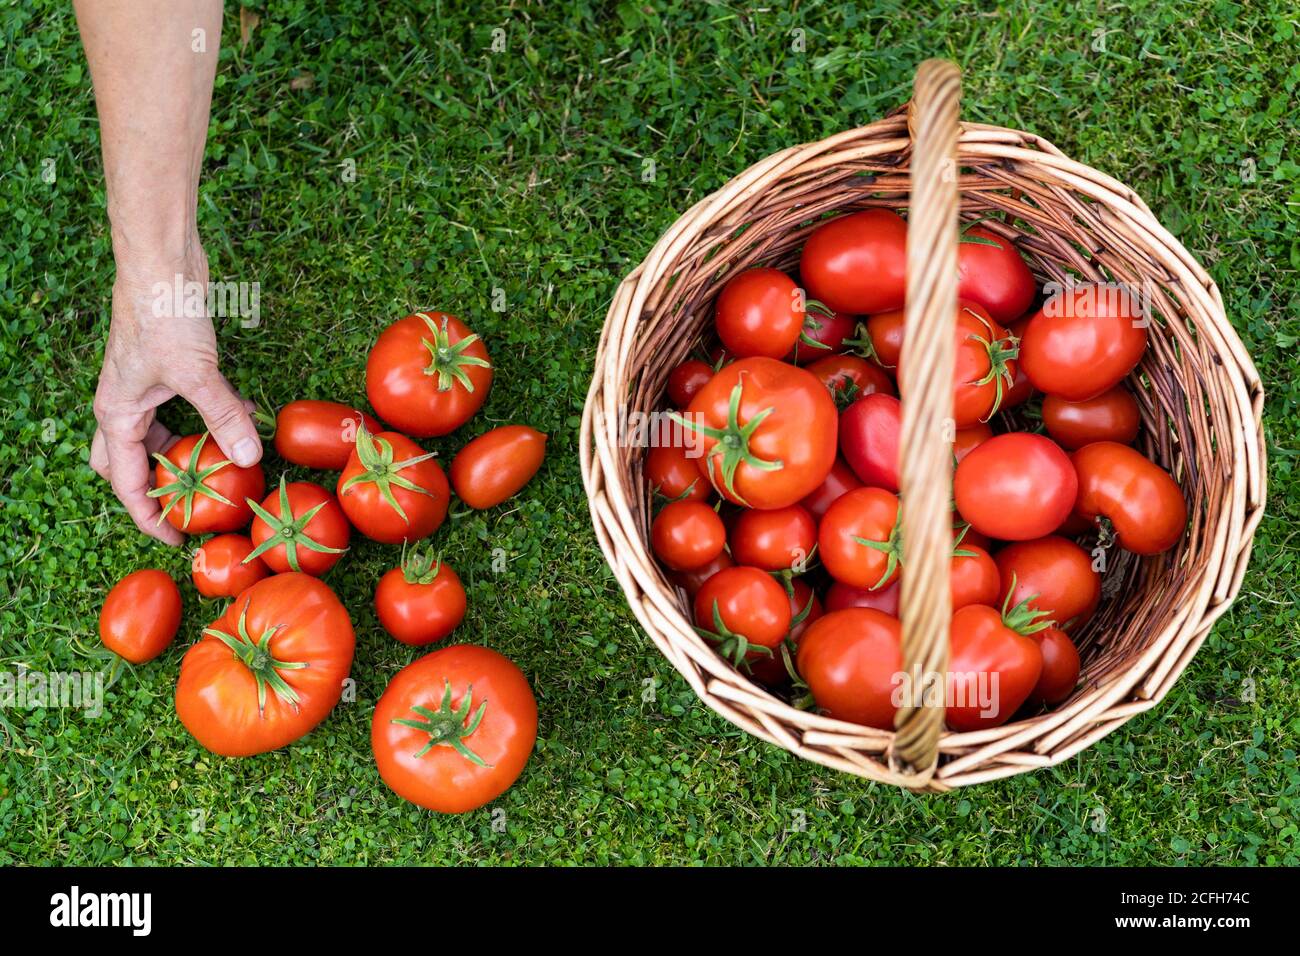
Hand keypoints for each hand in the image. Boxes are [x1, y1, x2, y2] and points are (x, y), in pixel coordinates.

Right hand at [90, 244, 261, 544]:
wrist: (161, 261)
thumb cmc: (163, 314)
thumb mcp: (196, 373)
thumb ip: (222, 417)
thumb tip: (249, 457)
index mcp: (117, 415)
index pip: (126, 483)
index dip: (149, 517)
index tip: (175, 541)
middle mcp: (124, 405)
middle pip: (133, 463)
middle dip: (161, 488)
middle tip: (196, 506)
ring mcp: (145, 386)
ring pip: (164, 435)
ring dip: (194, 451)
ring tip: (230, 467)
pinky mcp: (170, 368)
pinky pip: (187, 407)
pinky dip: (212, 417)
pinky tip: (245, 418)